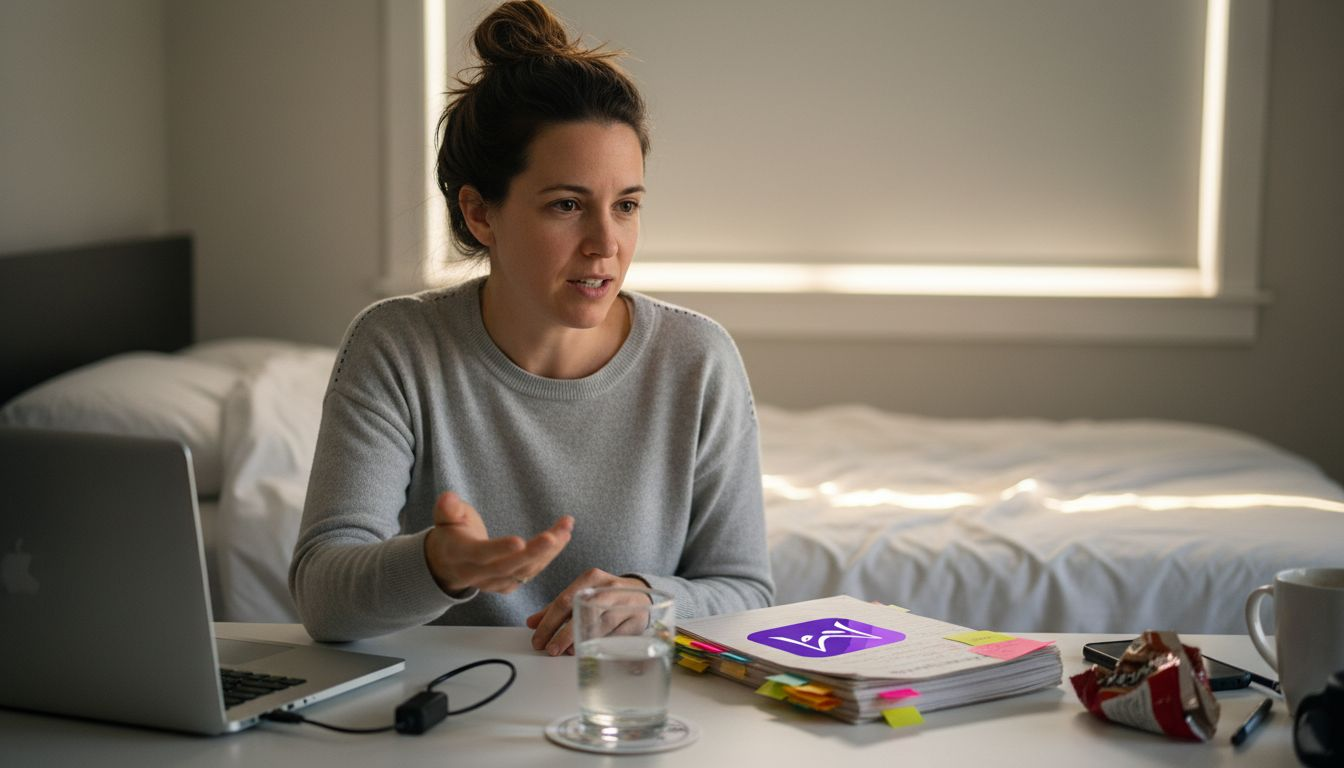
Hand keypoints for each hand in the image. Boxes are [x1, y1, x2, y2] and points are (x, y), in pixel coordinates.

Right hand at [424, 491, 572, 594]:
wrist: (449, 563)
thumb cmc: (452, 533)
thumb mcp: (444, 517)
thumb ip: (447, 508)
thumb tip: (448, 498)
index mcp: (460, 555)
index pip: (481, 554)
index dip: (500, 549)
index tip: (520, 540)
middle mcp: (477, 574)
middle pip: (508, 567)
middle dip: (534, 552)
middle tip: (555, 536)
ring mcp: (493, 583)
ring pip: (524, 571)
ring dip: (549, 552)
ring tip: (566, 528)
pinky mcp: (507, 586)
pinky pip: (530, 573)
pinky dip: (548, 557)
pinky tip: (562, 538)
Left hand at [525, 569, 651, 655]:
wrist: (642, 593)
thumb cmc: (606, 595)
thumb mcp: (582, 593)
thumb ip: (556, 608)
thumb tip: (532, 623)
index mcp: (592, 578)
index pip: (565, 600)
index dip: (549, 622)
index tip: (538, 639)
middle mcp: (610, 587)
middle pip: (582, 611)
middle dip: (563, 633)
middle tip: (551, 649)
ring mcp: (626, 603)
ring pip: (600, 624)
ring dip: (582, 641)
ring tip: (567, 652)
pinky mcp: (638, 620)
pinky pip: (616, 636)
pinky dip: (601, 645)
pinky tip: (590, 651)